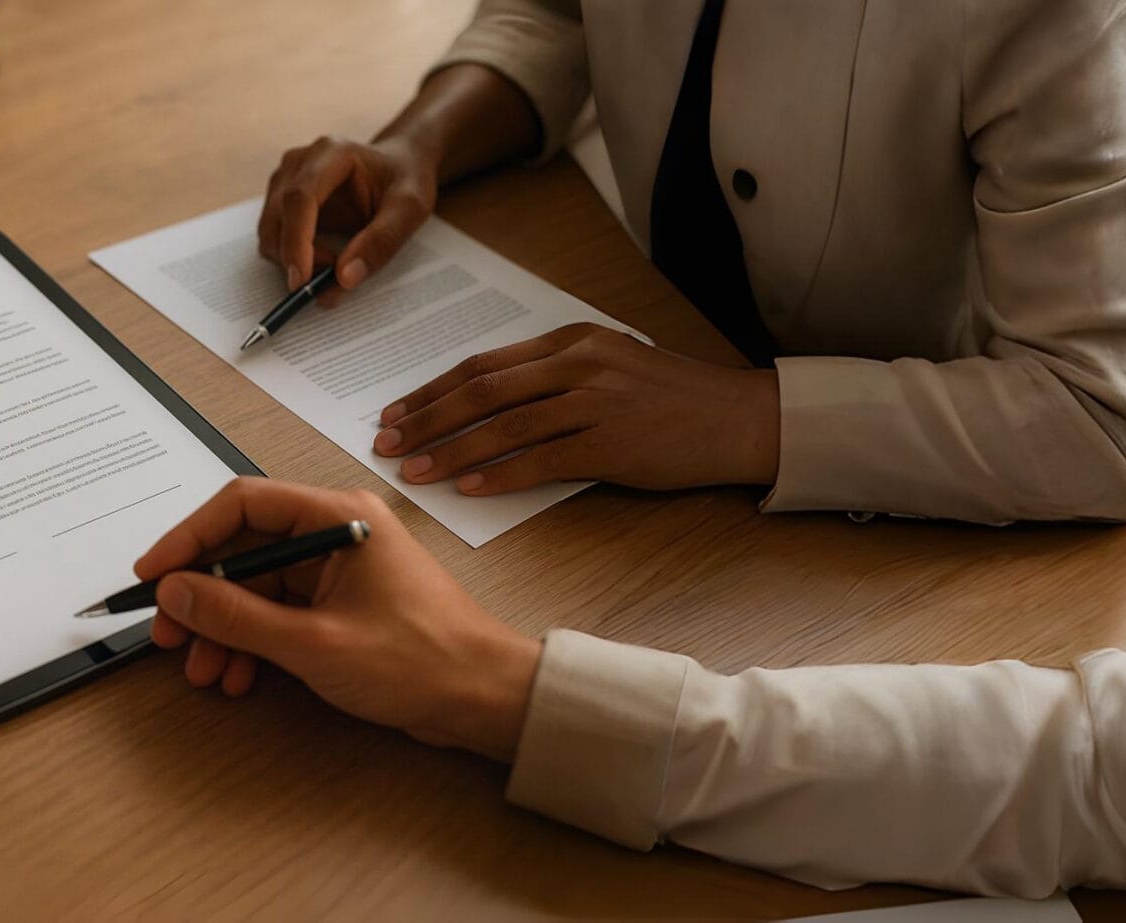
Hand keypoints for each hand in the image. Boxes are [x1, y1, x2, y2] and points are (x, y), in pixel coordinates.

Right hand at [136, 478, 538, 759]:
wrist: (483, 698)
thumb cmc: (422, 660)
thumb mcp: (313, 642)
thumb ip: (237, 616)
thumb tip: (176, 593)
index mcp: (339, 517)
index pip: (242, 504)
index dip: (188, 539)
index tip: (153, 575)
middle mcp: (338, 532)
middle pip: (245, 549)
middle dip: (202, 598)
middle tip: (168, 637)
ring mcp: (341, 569)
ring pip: (258, 588)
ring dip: (224, 629)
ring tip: (203, 671)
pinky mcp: (343, 604)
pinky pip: (281, 613)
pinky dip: (254, 643)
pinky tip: (239, 676)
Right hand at [256, 135, 440, 300]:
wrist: (399, 164)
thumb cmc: (406, 180)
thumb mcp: (410, 208)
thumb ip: (382, 241)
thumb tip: (344, 279)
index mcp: (330, 154)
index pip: (299, 198)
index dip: (296, 242)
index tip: (302, 282)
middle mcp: (299, 163)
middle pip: (276, 218)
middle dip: (296, 259)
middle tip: (331, 285)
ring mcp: (285, 181)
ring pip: (270, 232)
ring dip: (293, 262)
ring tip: (335, 270)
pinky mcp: (282, 201)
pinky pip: (276, 238)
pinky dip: (293, 259)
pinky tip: (325, 261)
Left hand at [373, 323, 782, 495]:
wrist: (739, 417)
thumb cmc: (674, 398)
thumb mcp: (611, 366)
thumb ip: (555, 376)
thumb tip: (491, 404)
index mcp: (572, 339)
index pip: (484, 362)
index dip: (432, 388)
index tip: (397, 409)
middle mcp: (578, 363)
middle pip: (481, 390)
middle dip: (426, 417)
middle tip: (386, 441)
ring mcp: (595, 401)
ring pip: (503, 425)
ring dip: (450, 449)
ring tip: (414, 470)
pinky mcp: (613, 443)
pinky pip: (541, 460)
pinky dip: (500, 474)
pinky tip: (468, 487)